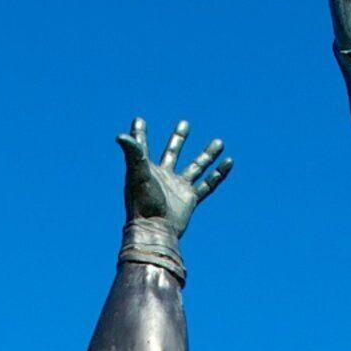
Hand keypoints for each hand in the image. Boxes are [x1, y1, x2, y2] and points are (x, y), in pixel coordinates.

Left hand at [119, 118, 233, 234]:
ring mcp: (178, 188)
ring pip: (196, 167)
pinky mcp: (190, 199)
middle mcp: (163, 177)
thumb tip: (121, 136)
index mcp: (147, 169)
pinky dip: (219, 174)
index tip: (138, 120)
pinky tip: (229, 161)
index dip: (139, 134)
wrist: (155, 230)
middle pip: (172, 153)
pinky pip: (208, 185)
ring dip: (207, 154)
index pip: (142, 147)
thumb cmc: (143, 202)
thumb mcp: (137, 174)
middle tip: (184, 124)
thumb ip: (133, 153)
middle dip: (178, 139)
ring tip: (219, 142)